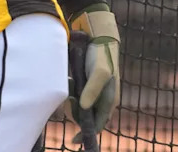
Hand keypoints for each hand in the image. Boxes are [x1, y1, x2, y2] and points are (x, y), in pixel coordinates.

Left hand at [66, 3, 120, 143]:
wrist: (98, 38)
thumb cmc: (101, 56)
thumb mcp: (98, 72)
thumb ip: (91, 90)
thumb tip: (83, 107)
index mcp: (109, 100)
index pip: (98, 124)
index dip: (87, 133)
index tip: (74, 140)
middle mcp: (102, 99)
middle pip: (87, 117)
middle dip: (76, 112)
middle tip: (69, 100)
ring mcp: (94, 92)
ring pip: (81, 106)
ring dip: (73, 101)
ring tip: (70, 85)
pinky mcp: (86, 84)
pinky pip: (77, 95)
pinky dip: (71, 92)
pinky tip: (69, 80)